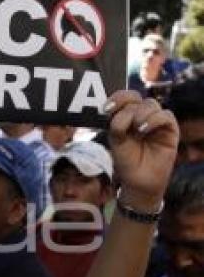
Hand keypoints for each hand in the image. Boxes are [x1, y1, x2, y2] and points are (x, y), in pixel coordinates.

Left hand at [106, 91, 178, 209]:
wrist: (138, 180)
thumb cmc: (126, 159)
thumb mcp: (116, 140)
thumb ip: (117, 124)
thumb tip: (122, 111)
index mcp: (126, 115)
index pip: (124, 97)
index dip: (117, 97)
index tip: (106, 109)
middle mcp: (141, 115)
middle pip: (136, 97)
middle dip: (126, 105)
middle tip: (119, 119)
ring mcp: (155, 121)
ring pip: (150, 104)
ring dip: (139, 115)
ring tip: (135, 130)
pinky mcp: (170, 129)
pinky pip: (165, 115)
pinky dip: (153, 120)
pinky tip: (143, 130)